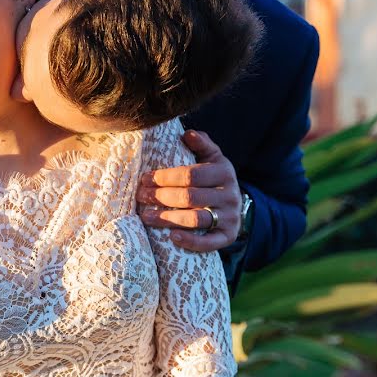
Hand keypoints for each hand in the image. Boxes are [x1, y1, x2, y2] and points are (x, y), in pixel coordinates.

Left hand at [136, 130, 241, 252]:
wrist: (235, 203)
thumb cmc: (214, 177)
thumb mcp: (212, 157)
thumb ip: (201, 144)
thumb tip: (188, 133)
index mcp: (224, 171)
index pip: (191, 175)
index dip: (165, 177)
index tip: (145, 179)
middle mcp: (230, 194)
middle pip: (190, 197)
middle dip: (161, 197)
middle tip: (141, 196)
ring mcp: (230, 216)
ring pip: (196, 219)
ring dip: (168, 218)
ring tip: (146, 216)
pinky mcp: (229, 236)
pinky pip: (210, 242)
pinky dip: (191, 241)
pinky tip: (172, 236)